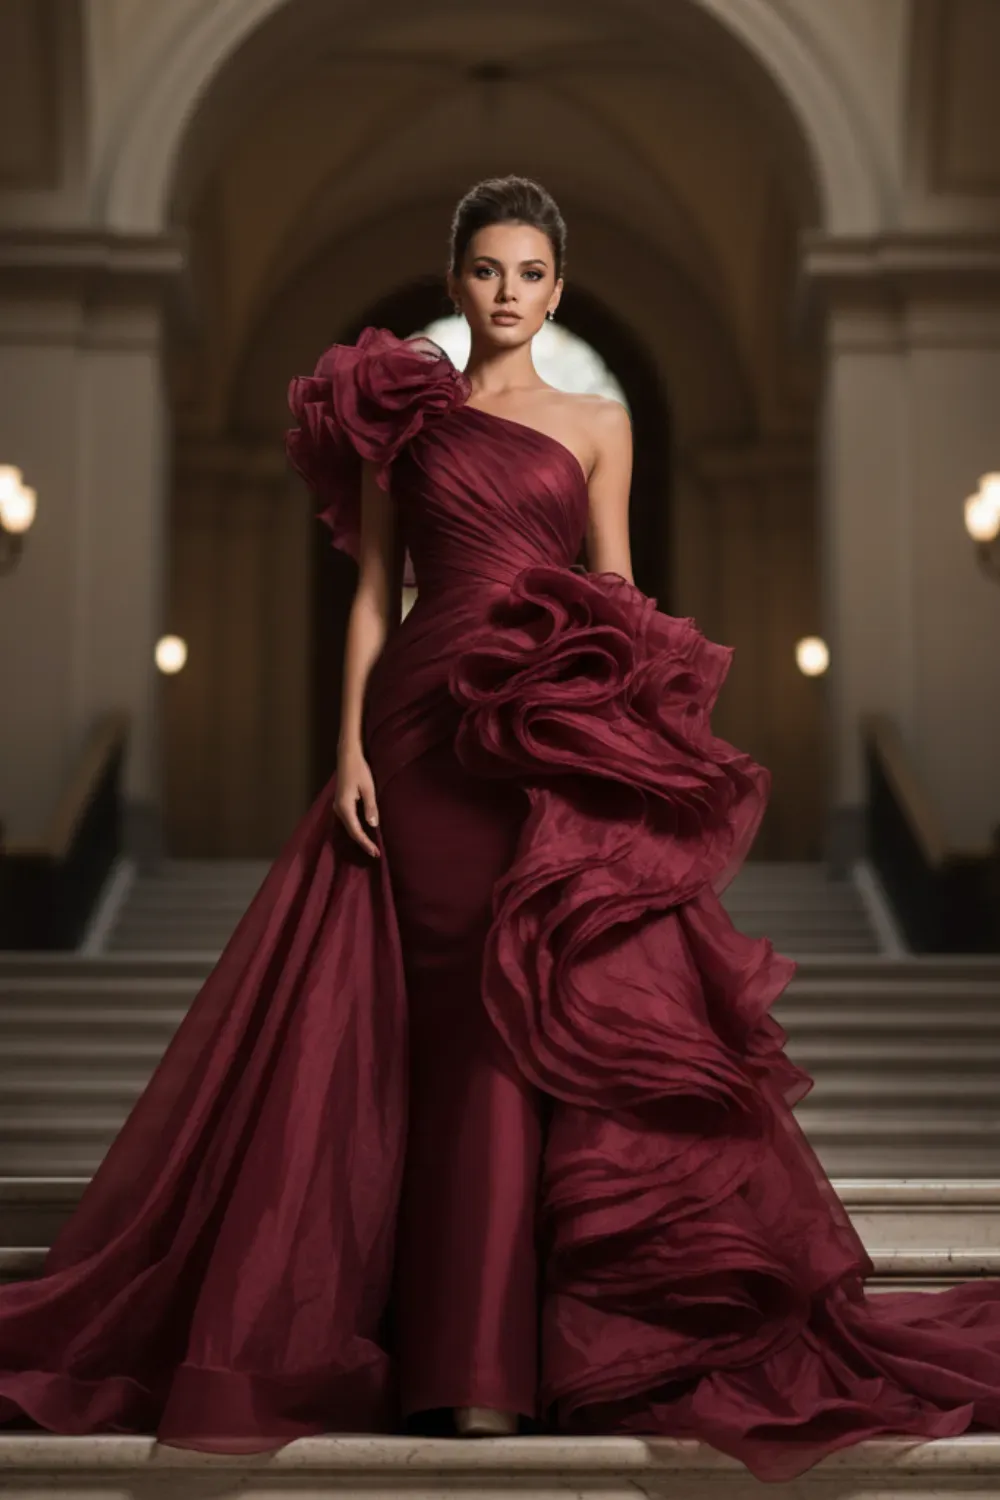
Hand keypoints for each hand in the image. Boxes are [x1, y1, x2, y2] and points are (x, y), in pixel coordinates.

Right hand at [333, 743, 380, 857]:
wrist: (347, 756)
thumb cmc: (359, 770)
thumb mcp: (368, 788)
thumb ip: (370, 807)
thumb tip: (373, 825)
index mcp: (345, 807)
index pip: (356, 831)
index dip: (365, 843)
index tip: (375, 852)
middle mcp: (338, 809)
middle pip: (351, 831)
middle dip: (363, 843)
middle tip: (375, 853)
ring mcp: (338, 806)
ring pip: (349, 827)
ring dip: (359, 837)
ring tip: (371, 846)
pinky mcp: (341, 803)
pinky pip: (348, 821)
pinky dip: (356, 829)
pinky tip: (364, 832)